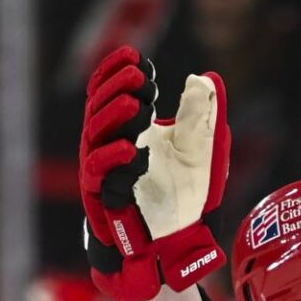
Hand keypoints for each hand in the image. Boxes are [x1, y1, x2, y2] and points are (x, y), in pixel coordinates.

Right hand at [79, 45, 230, 300]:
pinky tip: (132, 148)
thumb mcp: (201, 152)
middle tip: (140, 76)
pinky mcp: (105, 199)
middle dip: (116, 89)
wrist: (176, 245)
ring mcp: (103, 173)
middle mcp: (108, 147)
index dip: (115, 72)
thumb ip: (202, 117)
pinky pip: (99, 175)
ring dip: (114, 117)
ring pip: (94, 137)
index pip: (108, 93)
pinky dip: (113, 160)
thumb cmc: (184, 197)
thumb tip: (205, 78)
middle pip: (98, 109)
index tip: (134, 55)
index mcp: (126, 130)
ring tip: (139, 104)